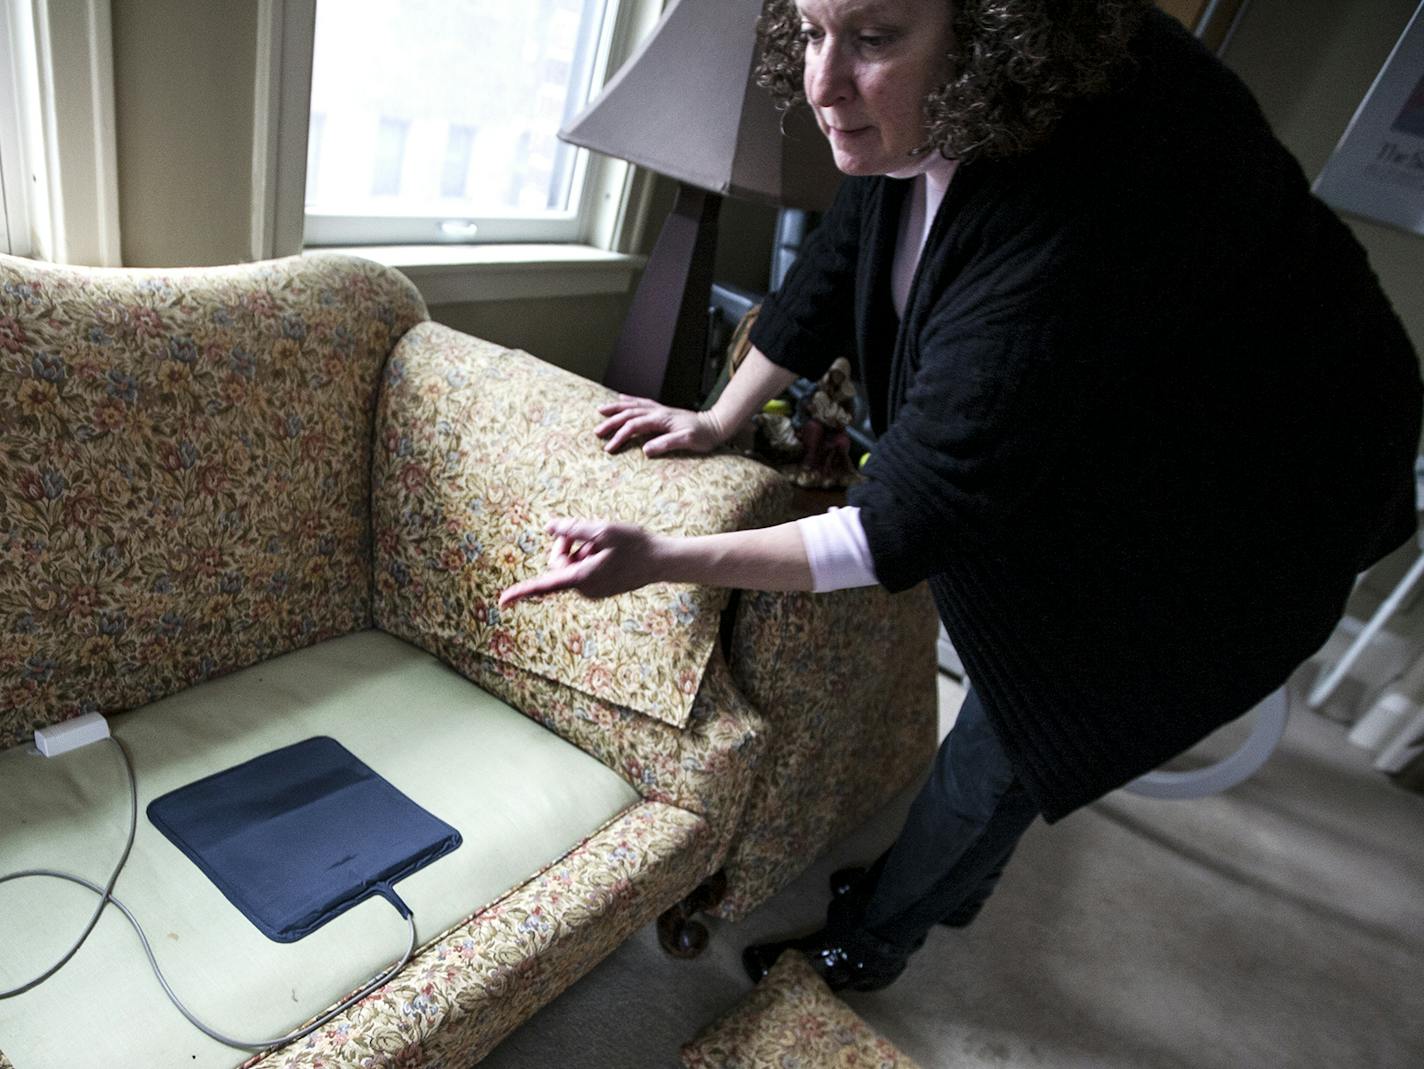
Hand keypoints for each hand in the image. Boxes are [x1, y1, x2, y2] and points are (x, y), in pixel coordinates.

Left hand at [499, 519, 663, 606]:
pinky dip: (589, 555)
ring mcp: (592, 590)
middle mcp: (584, 589)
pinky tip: (608, 550)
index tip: (502, 601)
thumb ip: (572, 528)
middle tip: (583, 532)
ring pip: (570, 564)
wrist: (661, 561)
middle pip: (558, 563)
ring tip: (604, 543)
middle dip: (565, 544)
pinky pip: (582, 569)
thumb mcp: (603, 530)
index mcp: (582, 578)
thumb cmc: (635, 544)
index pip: (545, 585)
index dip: (522, 591)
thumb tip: (548, 526)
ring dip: (581, 548)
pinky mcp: (598, 588)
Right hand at [595, 395, 723, 455]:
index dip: (620, 436)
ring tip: (600, 411)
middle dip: (611, 422)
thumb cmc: (702, 436)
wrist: (715, 425)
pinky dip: (629, 400)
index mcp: (661, 419)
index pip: (634, 426)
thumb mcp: (687, 442)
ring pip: (632, 405)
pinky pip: (641, 402)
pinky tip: (621, 398)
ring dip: (616, 408)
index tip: (609, 448)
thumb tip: (645, 450)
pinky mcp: (662, 411)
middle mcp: (657, 411)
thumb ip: (666, 444)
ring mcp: (659, 409)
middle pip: (629, 414)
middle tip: (596, 432)